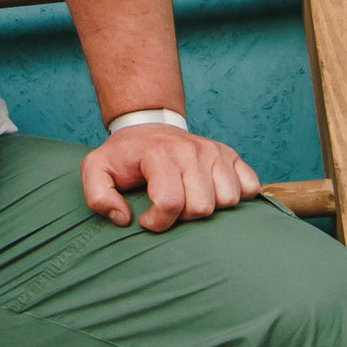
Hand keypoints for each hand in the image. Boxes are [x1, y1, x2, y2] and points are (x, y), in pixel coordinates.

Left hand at [82, 123, 260, 233]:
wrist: (147, 124)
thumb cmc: (124, 155)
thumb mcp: (96, 170)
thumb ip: (98, 196)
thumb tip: (124, 219)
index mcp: (161, 155)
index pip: (170, 204)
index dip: (157, 222)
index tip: (147, 219)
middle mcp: (193, 151)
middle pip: (202, 207)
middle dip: (184, 216)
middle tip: (169, 206)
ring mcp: (215, 152)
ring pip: (228, 200)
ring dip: (209, 207)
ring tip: (189, 199)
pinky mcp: (231, 155)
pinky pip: (250, 186)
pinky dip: (236, 195)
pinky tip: (213, 192)